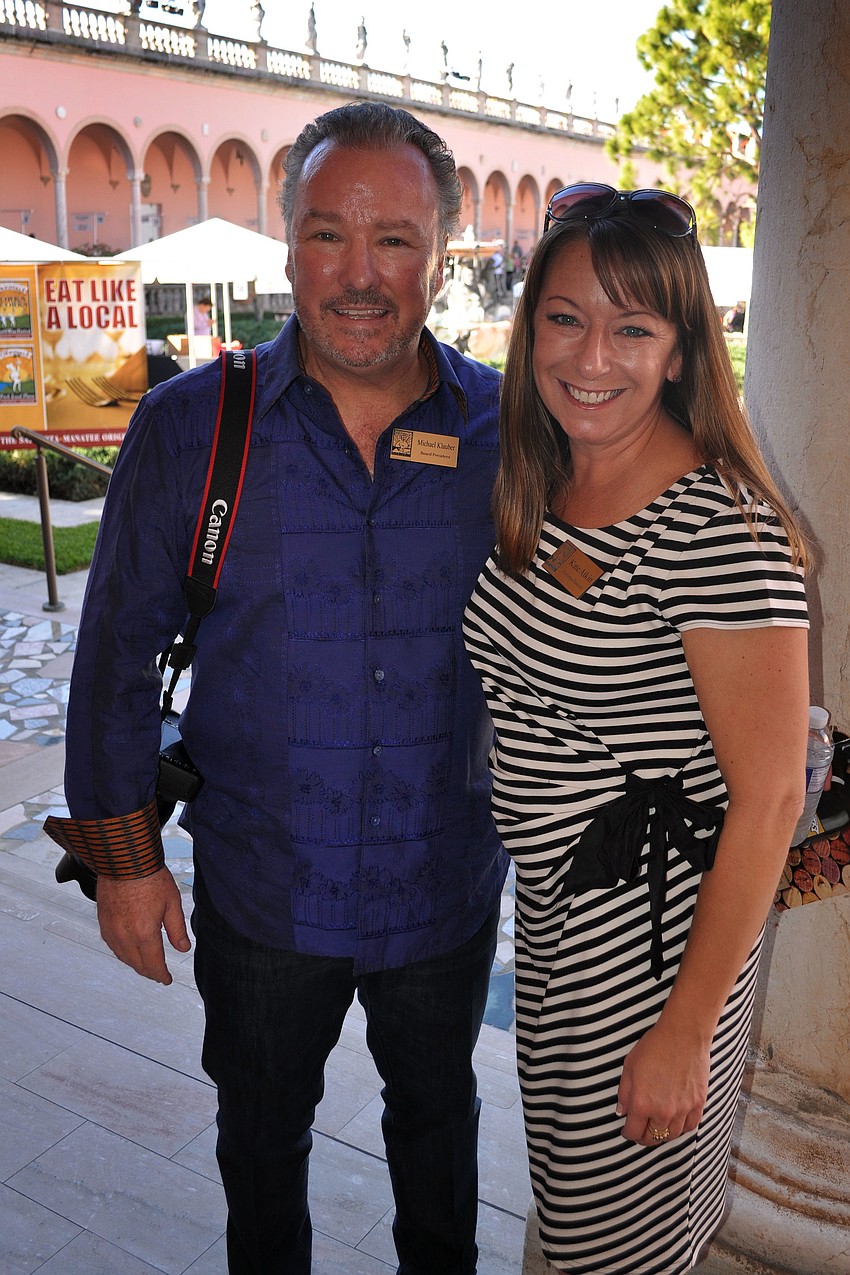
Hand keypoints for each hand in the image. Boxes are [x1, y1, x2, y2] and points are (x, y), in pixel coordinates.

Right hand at [96, 868, 190, 984]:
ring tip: (146, 964)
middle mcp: (125, 936)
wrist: (124, 860)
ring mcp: (111, 930)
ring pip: (123, 957)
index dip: (161, 975)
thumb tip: (183, 948)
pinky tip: (129, 950)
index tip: (167, 979)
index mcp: (144, 934)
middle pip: (137, 964)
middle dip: (149, 972)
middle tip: (158, 974)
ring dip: (135, 964)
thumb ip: (177, 930)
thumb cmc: (149, 877)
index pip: (153, 965)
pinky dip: (123, 952)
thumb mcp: (172, 903)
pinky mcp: (103, 922)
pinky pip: (113, 945)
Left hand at [616, 1019, 709, 1146]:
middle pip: (652, 1138)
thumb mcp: (629, 1066)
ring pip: (671, 1136)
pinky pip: (689, 1127)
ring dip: (662, 1134)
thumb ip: (624, 1093)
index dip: (628, 1133)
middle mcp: (662, 1111)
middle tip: (641, 1131)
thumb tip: (622, 1112)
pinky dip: (680, 1128)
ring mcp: (682, 1110)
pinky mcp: (698, 1104)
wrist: (683, 1035)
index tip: (627, 1130)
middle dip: (643, 1137)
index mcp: (642, 1103)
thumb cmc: (655, 1046)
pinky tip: (674, 1121)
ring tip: (657, 1127)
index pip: (633, 1132)